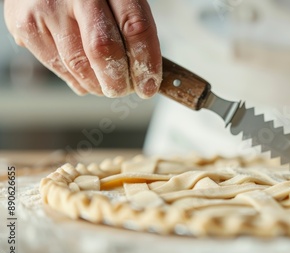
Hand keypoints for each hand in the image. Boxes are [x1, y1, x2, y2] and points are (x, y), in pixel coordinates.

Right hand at [4, 0, 161, 97]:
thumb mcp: (116, 0)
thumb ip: (130, 30)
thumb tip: (146, 75)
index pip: (136, 28)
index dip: (146, 63)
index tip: (149, 85)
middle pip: (103, 49)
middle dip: (118, 81)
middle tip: (125, 90)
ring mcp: (48, 9)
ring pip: (78, 64)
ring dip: (98, 85)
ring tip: (106, 85)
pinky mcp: (25, 26)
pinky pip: (57, 66)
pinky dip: (77, 80)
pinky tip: (85, 77)